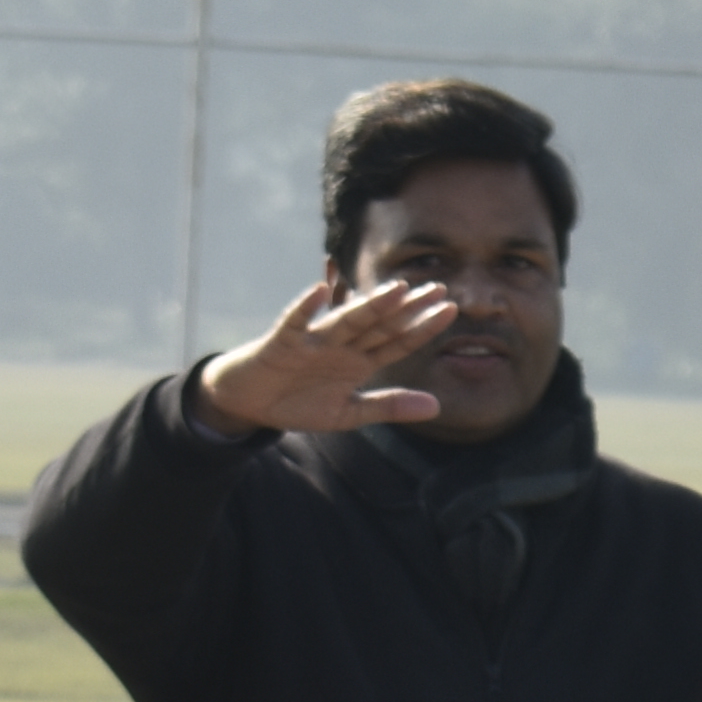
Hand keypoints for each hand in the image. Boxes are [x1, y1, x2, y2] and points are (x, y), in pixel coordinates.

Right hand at [199, 275, 455, 436]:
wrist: (250, 402)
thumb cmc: (298, 402)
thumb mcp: (349, 413)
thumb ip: (389, 407)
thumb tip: (437, 407)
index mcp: (359, 362)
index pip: (398, 342)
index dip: (423, 327)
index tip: (450, 308)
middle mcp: (341, 346)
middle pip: (380, 325)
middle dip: (408, 308)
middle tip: (438, 288)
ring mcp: (313, 342)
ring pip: (346, 321)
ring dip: (370, 305)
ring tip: (397, 289)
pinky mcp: (282, 343)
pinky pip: (294, 323)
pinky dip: (305, 309)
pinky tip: (320, 291)